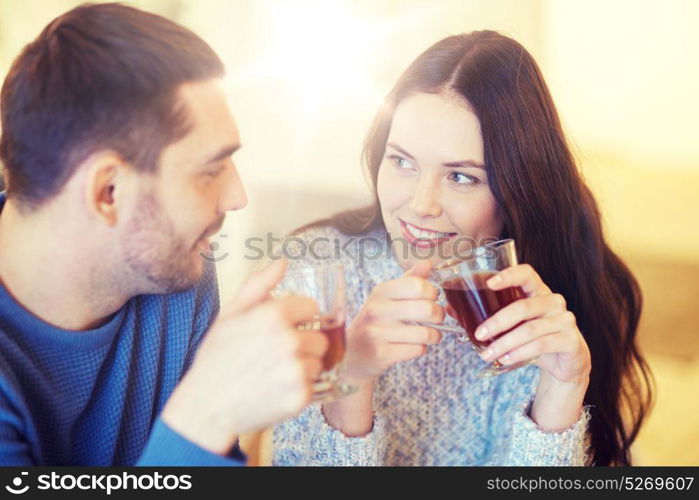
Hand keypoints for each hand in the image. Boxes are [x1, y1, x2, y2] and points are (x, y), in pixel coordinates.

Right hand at [161, 259, 327, 454]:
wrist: (206, 407)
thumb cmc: (216, 358)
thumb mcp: (230, 315)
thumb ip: (258, 286)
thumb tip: (282, 262)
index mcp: (272, 316)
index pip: (311, 307)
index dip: (299, 317)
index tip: (287, 327)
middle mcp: (288, 341)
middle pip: (320, 337)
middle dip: (304, 344)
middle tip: (279, 355)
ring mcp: (296, 370)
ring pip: (318, 362)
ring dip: (304, 366)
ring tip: (276, 373)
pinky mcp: (299, 396)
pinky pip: (313, 386)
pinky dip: (299, 389)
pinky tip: (276, 389)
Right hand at [342, 260, 443, 384]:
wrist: (352, 353)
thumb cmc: (375, 321)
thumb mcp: (387, 296)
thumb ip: (409, 279)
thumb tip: (428, 263)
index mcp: (381, 291)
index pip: (418, 285)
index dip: (432, 292)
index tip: (431, 298)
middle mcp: (377, 310)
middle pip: (427, 309)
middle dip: (439, 315)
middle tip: (435, 318)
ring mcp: (378, 333)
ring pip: (426, 333)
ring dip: (434, 335)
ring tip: (429, 334)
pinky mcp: (382, 354)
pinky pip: (418, 350)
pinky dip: (421, 349)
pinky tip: (413, 345)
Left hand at [473, 264, 590, 385]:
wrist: (565, 363)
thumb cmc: (534, 337)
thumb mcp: (513, 324)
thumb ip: (487, 314)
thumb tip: (450, 307)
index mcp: (538, 291)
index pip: (527, 273)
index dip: (509, 275)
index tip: (488, 283)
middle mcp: (554, 301)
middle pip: (523, 306)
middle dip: (497, 322)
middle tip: (478, 334)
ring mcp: (565, 320)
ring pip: (530, 329)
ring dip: (505, 343)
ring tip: (487, 354)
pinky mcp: (570, 341)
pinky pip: (542, 345)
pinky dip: (520, 353)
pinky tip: (506, 359)